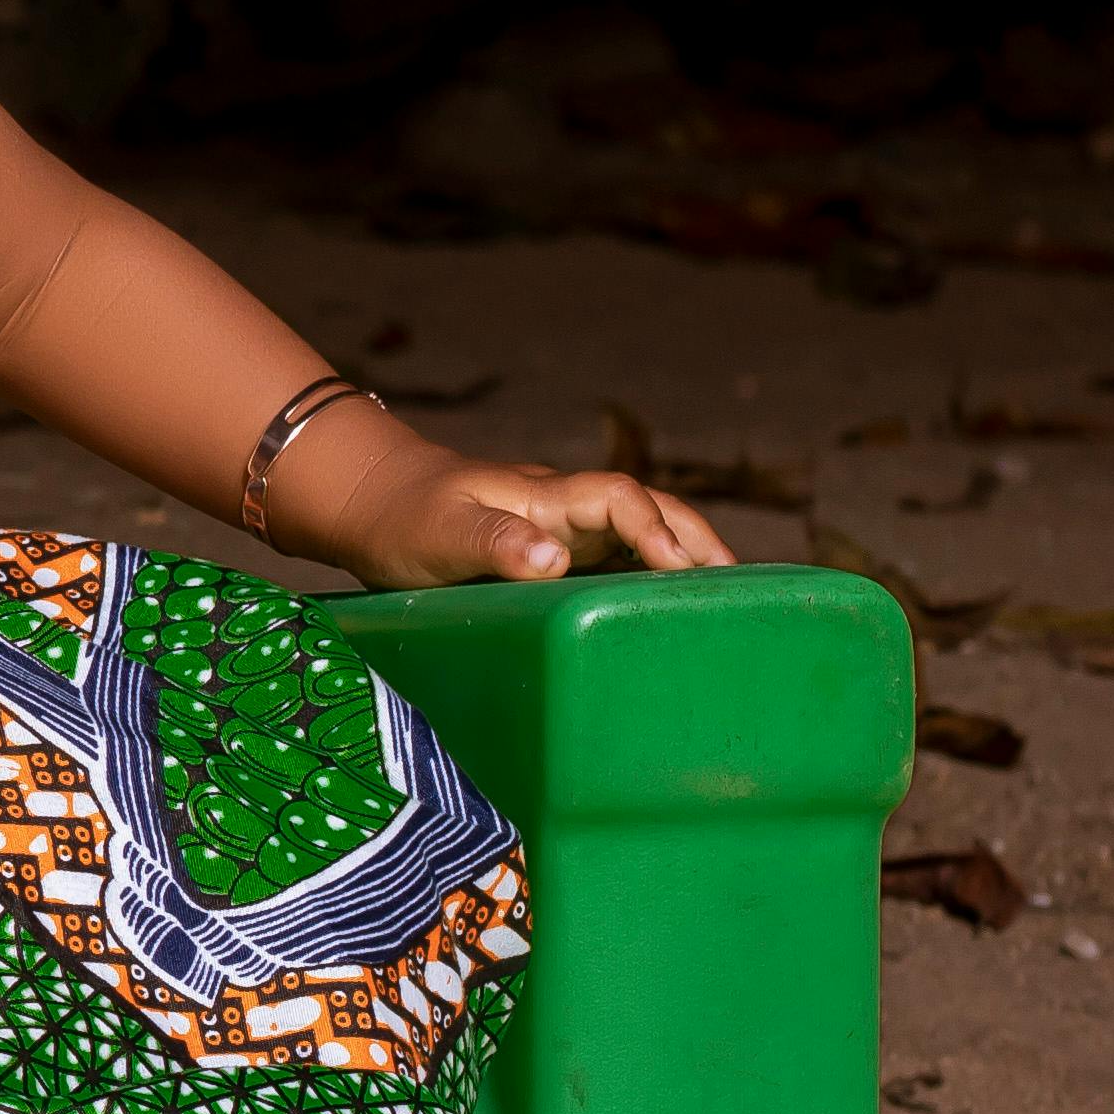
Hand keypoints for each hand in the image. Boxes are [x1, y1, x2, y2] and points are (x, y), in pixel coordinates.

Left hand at [307, 443, 736, 590]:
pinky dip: (651, 582)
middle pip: (652, 513)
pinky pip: (618, 562)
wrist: (370, 504)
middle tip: (743, 593)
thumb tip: (556, 559)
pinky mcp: (557, 555)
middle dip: (699, 544)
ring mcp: (565, 530)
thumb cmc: (402, 519)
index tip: (681, 570)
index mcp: (546, 497)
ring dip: (685, 563)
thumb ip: (494, 543)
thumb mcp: (440, 533)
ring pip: (643, 537)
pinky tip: (669, 616)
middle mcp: (566, 509)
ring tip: (727, 610)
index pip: (621, 498)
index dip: (657, 529)